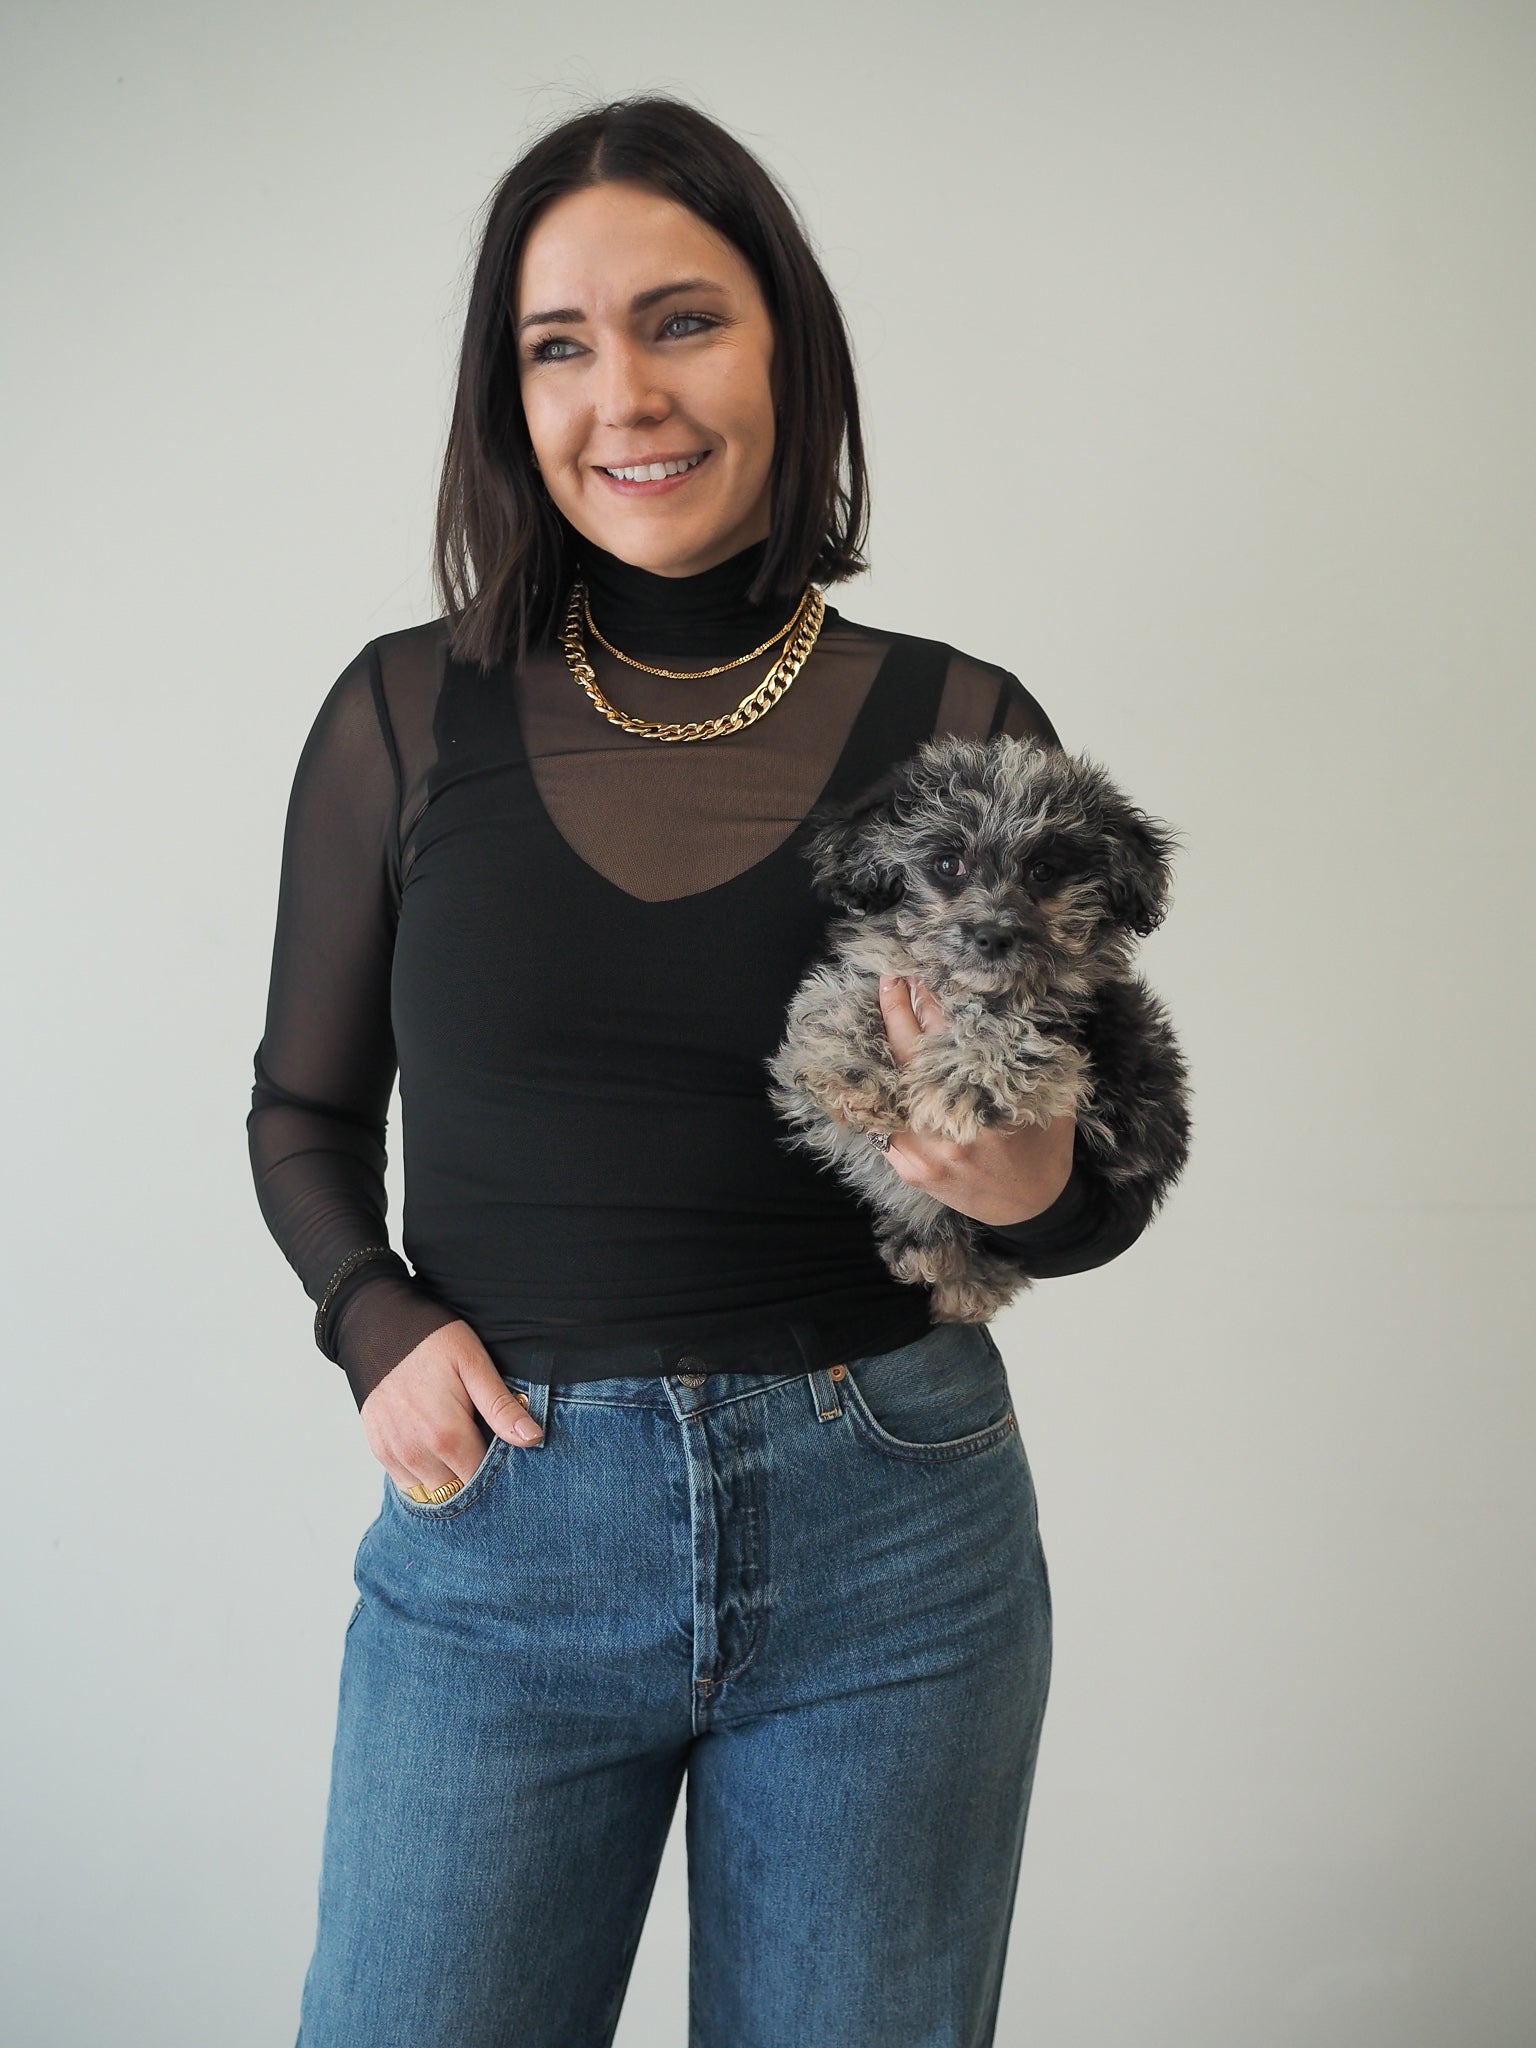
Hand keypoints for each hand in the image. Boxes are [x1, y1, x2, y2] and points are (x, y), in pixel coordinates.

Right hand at [359, 1319, 543, 1495]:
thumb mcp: (474, 1364)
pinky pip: (407, 1484)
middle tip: (484, 1444)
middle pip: (457, 1491)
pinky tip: (436, 1448)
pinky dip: (425, 1474)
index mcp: (446, 1435)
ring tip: (460, 1445)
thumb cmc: (431, 1340)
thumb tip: (533, 1439)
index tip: (504, 1450)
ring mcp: (394, 1454)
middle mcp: (416, 1453)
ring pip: (432, 1492)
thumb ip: (501, 1407)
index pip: (481, 1480)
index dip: (498, 1471)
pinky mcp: (379, 1450)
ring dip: (449, 1478)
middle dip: (474, 1475)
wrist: (377, 1324)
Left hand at [875, 973, 1075, 1227]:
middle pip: (912, 1062)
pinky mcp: (910, 1170)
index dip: (934, 1006)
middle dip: (899, 1014)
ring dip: (883, 1050)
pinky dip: (881, 1092)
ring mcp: (924, 1156)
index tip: (922, 975)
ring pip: (890, 1092)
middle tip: (891, 979)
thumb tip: (997, 1006)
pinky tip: (875, 1065)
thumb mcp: (1047, 1098)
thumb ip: (1024, 1058)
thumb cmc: (1043, 1148)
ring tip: (882, 1013)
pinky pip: (884, 1124)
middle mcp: (952, 1135)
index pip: (953, 1044)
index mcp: (991, 1113)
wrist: (1031, 1210)